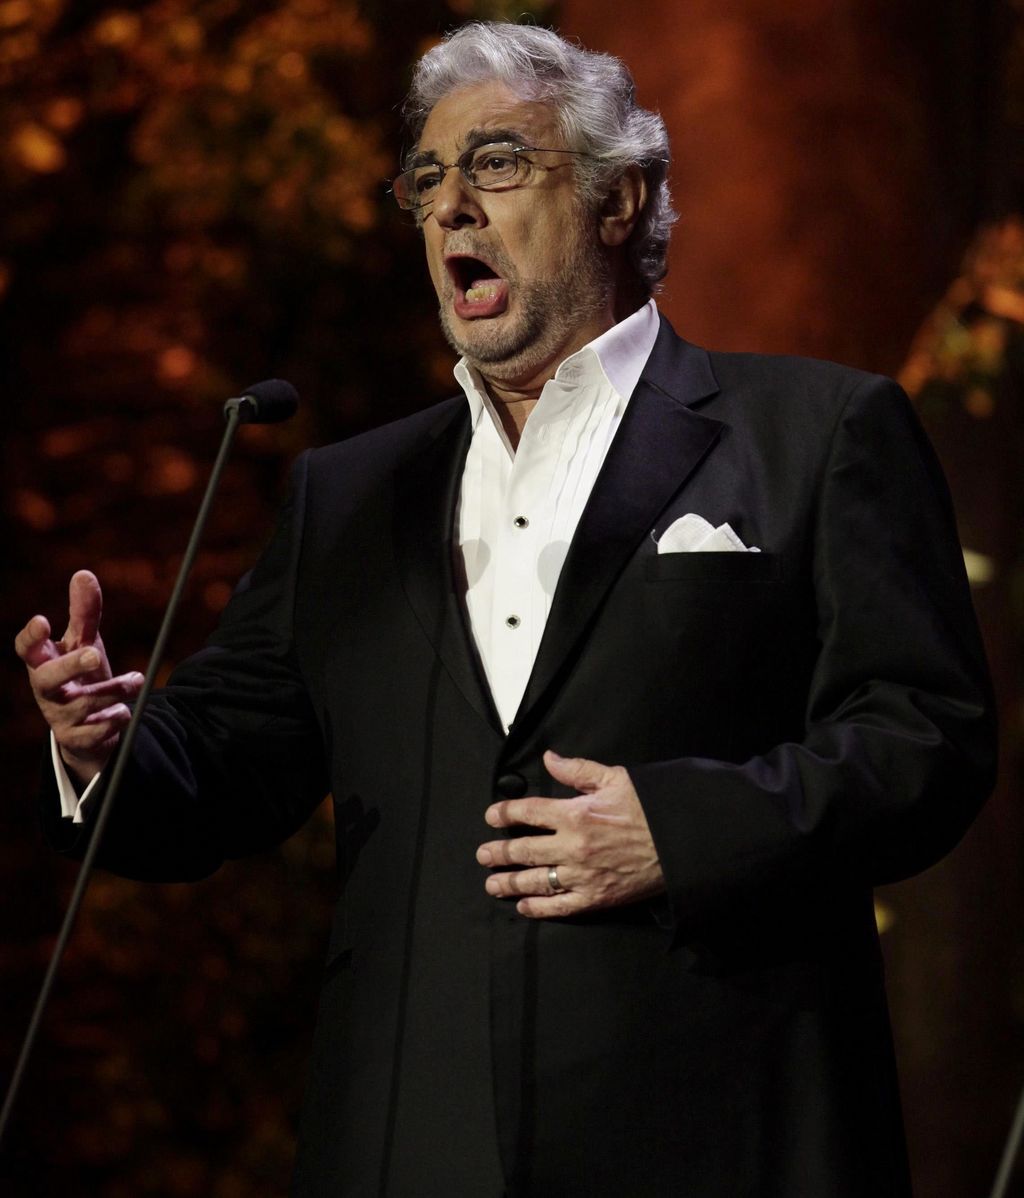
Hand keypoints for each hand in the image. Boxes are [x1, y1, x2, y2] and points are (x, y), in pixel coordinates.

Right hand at [14, 570, 143, 783]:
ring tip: (136, 680)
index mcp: (44, 663)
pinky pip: (95, 731)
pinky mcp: (76, 739)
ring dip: (112, 690)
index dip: (30, 637)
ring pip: (81, 704)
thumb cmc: (83, 674)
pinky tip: (123, 712)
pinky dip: (114, 719)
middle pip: (45, 680)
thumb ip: (84, 614)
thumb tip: (83, 574)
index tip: (42, 620)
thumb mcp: (85, 643)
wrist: (91, 725)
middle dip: (70, 666)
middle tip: (94, 653)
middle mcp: (46, 690)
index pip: (26, 650)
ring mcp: (58, 716)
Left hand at [477, 750, 664, 917]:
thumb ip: (577, 770)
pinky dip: (539, 908)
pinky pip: (561, 906)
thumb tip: (549, 758)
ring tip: (492, 884)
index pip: (529, 812)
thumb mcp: (614, 778)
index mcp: (575, 814)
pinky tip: (524, 907)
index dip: (506, 813)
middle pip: (525, 850)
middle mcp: (573, 846)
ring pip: (537, 881)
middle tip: (483, 855)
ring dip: (510, 883)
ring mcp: (583, 875)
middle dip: (500, 853)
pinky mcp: (596, 897)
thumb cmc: (649, 807)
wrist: (681, 842)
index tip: (491, 817)